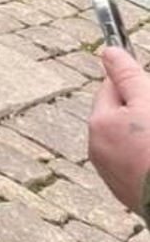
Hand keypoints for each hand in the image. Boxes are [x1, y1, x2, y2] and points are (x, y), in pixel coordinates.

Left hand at [89, 47, 149, 214]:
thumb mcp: (148, 104)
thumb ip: (130, 78)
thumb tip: (108, 51)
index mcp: (100, 123)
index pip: (111, 87)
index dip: (135, 82)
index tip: (148, 86)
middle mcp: (97, 147)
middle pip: (119, 114)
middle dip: (140, 107)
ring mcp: (110, 171)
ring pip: (127, 137)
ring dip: (144, 131)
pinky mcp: (124, 189)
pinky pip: (133, 160)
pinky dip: (145, 154)